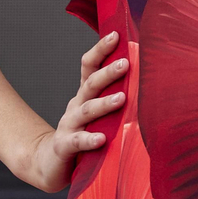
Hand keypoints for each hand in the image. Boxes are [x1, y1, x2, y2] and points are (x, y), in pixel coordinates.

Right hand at [20, 30, 129, 192]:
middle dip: (108, 72)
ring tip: (121, 98)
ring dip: (103, 104)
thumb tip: (149, 80)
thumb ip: (115, 98)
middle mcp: (76, 105)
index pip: (90, 66)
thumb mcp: (98, 113)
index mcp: (85, 94)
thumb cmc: (83, 133)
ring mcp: (69, 125)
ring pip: (86, 111)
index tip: (116, 34)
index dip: (101, 50)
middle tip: (125, 63)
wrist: (49, 163)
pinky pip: (77, 142)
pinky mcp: (65, 147)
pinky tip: (102, 139)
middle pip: (90, 84)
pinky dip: (89, 139)